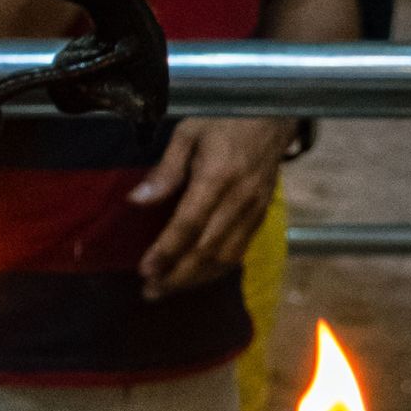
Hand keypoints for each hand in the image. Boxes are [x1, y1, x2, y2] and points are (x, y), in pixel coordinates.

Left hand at [131, 115, 289, 299]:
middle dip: (177, 275)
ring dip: (195, 279)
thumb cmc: (224, 120)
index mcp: (218, 177)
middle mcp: (239, 199)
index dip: (167, 251)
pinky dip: (216, 270)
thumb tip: (137, 200)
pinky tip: (196, 277)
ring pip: (226, 257)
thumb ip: (165, 170)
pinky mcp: (262, 216)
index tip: (145, 270)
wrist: (273, 117)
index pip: (189, 224)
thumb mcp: (188, 132)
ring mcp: (254, 210)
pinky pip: (240, 251)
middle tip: (150, 292)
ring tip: (167, 290)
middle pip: (207, 249)